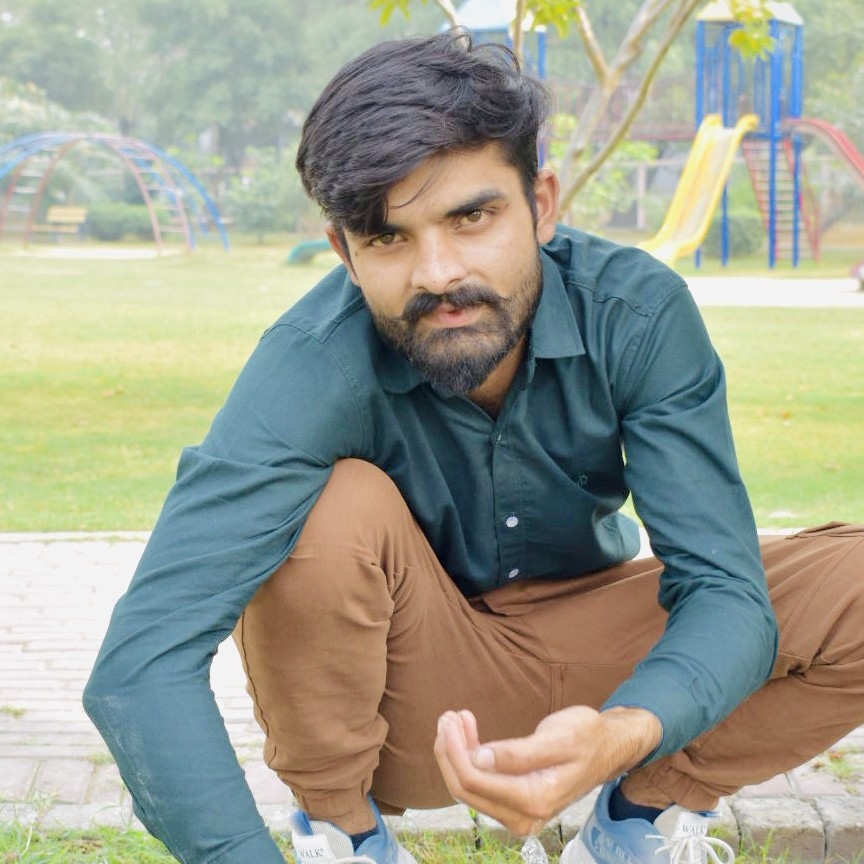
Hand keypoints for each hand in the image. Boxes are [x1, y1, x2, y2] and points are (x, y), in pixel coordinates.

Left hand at [433, 705, 660, 835]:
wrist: (608, 749)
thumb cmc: (587, 737)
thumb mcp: (557, 737)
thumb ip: (518, 753)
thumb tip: (479, 758)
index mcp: (535, 798)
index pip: (476, 780)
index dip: (455, 750)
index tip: (451, 718)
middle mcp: (524, 816)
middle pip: (466, 789)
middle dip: (450, 752)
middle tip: (447, 716)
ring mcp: (518, 815)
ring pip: (469, 790)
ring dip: (456, 754)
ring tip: (456, 720)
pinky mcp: (515, 805)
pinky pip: (481, 787)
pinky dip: (468, 760)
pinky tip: (469, 734)